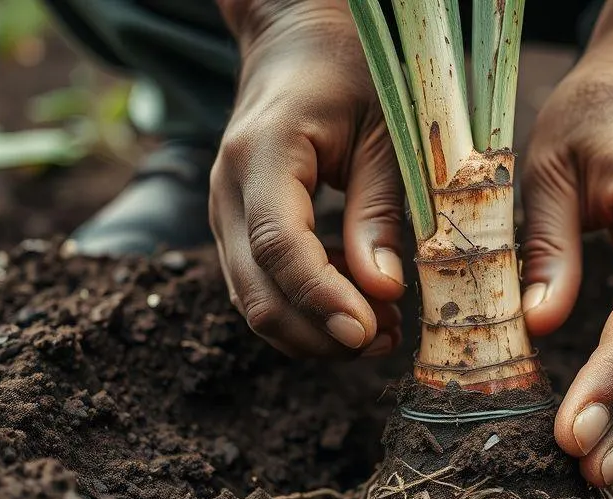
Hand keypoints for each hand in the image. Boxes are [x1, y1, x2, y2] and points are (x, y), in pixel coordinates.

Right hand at [212, 0, 405, 357]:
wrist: (296, 44)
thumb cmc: (348, 73)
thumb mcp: (383, 131)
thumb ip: (379, 209)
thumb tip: (383, 291)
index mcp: (262, 153)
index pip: (279, 245)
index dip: (321, 298)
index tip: (365, 332)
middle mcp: (227, 190)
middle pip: (257, 290)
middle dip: (320, 331)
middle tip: (386, 341)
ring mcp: (225, 214)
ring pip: (255, 300)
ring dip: (315, 330)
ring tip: (383, 330)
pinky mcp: (239, 231)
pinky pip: (263, 287)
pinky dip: (307, 310)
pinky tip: (360, 306)